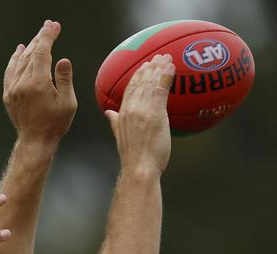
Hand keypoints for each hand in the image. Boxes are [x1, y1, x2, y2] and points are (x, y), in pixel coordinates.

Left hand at [3, 20, 76, 147]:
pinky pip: (10, 71)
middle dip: (41, 38)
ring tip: (39, 37)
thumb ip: (65, 79)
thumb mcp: (67, 103)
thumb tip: (63, 60)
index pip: (42, 52)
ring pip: (20, 61)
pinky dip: (15, 59)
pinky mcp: (8, 95)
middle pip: (31, 53)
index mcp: (38, 83)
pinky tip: (19, 51)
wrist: (35, 142)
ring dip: (30, 47)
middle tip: (49, 27)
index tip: (54, 26)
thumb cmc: (55, 124)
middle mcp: (22, 84)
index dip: (48, 36)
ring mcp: (13, 89)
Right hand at [106, 54, 173, 175]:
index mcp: (122, 115)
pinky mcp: (155, 113)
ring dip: (160, 68)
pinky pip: (161, 89)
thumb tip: (109, 113)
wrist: (138, 169)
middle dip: (150, 67)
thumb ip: (115, 122)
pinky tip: (172, 68)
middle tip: (159, 56)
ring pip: (151, 83)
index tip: (144, 66)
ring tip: (167, 58)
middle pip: (141, 83)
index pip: (129, 90)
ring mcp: (143, 111)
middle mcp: (131, 109)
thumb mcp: (121, 137)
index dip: (137, 76)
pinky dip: (166, 76)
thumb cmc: (133, 159)